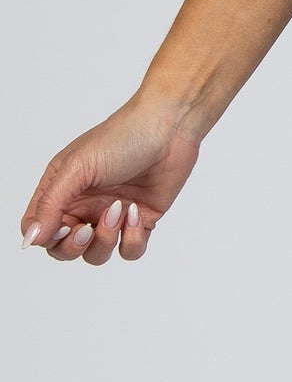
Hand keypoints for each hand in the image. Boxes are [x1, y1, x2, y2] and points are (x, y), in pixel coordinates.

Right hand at [18, 93, 202, 264]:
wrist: (169, 127)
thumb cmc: (121, 137)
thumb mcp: (76, 167)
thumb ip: (50, 204)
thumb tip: (32, 239)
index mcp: (63, 190)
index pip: (38, 229)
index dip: (46, 237)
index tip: (65, 224)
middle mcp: (85, 205)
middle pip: (64, 249)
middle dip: (73, 247)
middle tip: (86, 229)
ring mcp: (112, 215)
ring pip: (96, 254)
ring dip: (105, 241)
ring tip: (118, 210)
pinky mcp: (140, 220)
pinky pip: (129, 250)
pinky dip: (132, 239)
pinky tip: (136, 213)